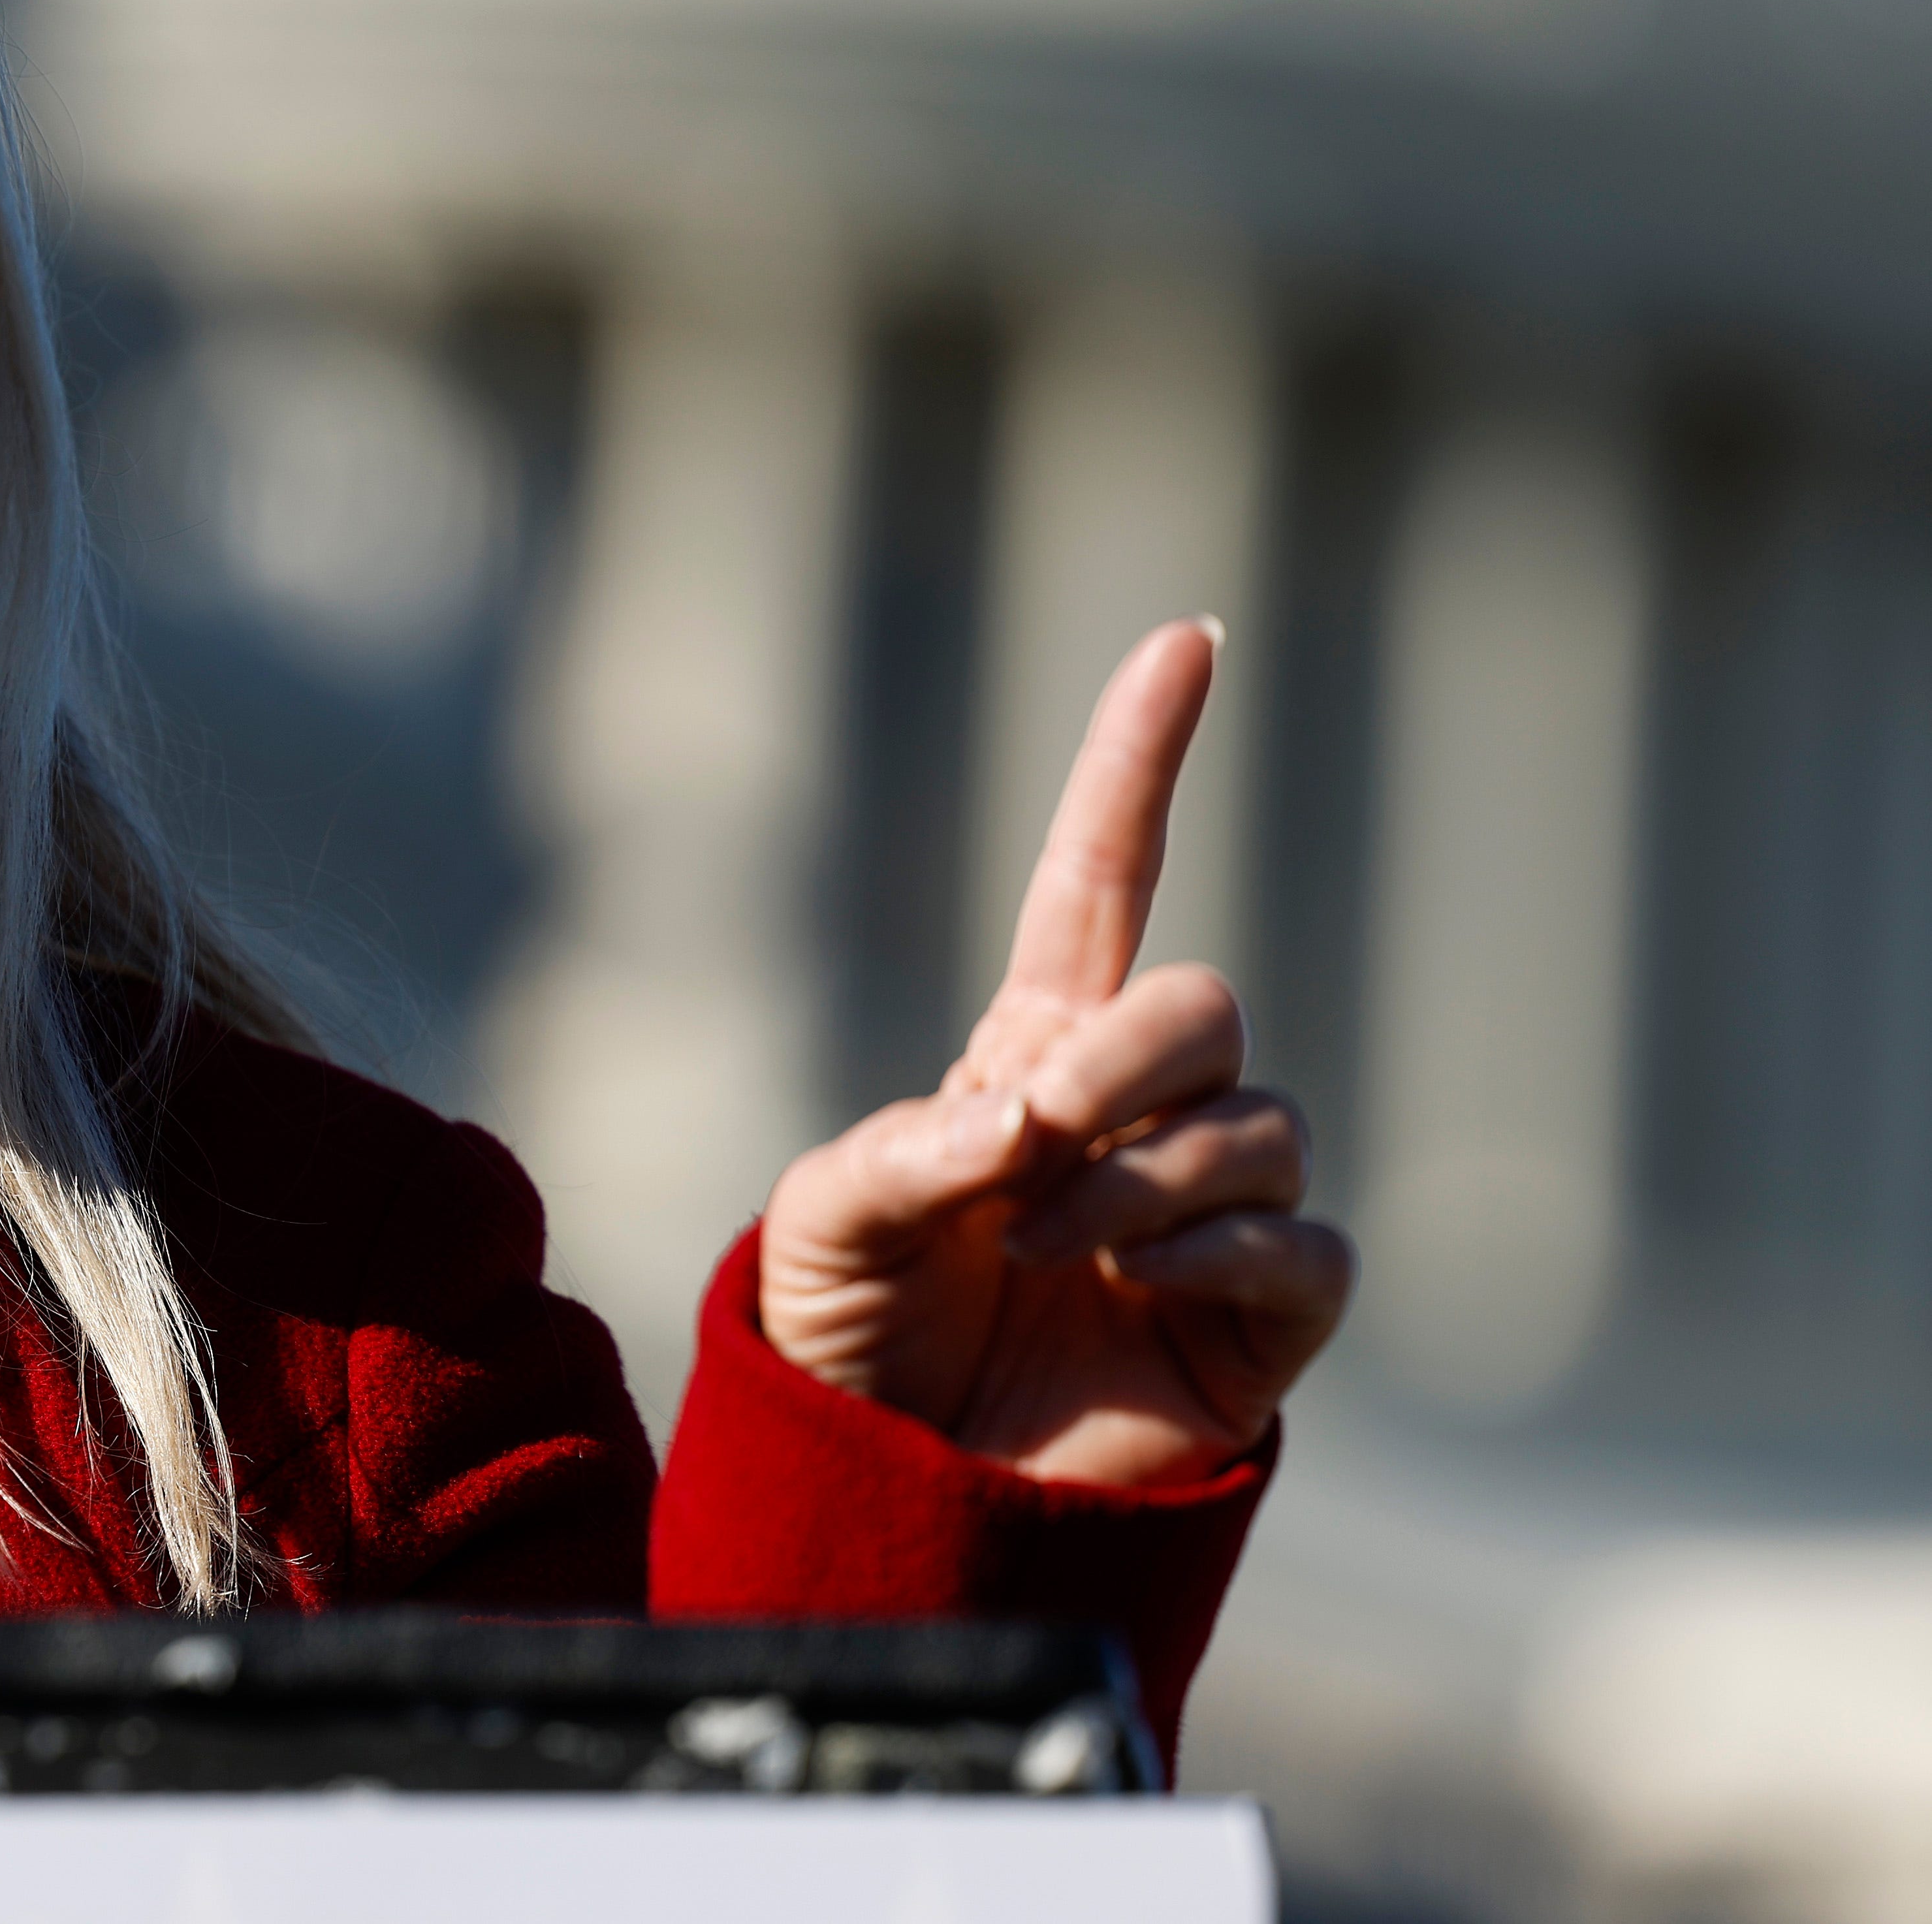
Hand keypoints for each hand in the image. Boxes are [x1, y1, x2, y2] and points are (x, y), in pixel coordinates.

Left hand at [756, 618, 1354, 1487]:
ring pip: (1252, 1130)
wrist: (893, 1487)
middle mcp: (1142, 1112)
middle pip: (1204, 1005)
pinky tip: (1137, 1285)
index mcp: (1033, 1049)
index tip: (1185, 635)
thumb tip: (1017, 1129)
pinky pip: (1302, 1248)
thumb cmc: (852, 1332)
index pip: (1101, 875)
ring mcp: (1213, 1212)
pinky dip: (1222, 1255)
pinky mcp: (1265, 1318)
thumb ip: (900, 1155)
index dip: (1139, 758)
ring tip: (1039, 1248)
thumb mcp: (820, 1221)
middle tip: (1034, 1142)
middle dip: (1124, 1063)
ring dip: (1139, 1182)